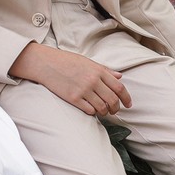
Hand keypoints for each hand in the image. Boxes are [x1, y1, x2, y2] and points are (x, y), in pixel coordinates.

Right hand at [10, 43, 131, 116]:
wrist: (46, 64)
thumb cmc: (66, 61)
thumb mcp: (88, 62)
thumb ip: (105, 70)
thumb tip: (119, 77)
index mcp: (98, 71)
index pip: (119, 87)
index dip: (126, 98)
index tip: (128, 104)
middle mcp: (93, 81)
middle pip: (112, 100)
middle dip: (116, 108)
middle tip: (115, 111)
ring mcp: (83, 90)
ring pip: (102, 107)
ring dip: (105, 112)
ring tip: (103, 112)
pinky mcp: (73, 98)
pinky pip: (89, 110)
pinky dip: (93, 112)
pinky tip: (91, 110)